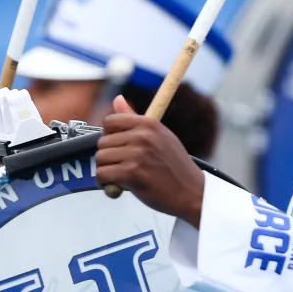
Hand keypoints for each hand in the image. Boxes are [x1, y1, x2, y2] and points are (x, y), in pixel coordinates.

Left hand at [96, 96, 203, 226]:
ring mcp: (138, 154)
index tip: (118, 148)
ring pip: (101, 158)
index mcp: (148, 124)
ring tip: (121, 177)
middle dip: (108, 157)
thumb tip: (117, 98)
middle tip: (122, 167)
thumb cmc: (175, 166)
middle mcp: (143, 136)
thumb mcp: (160, 136)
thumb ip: (135, 119)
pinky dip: (105, 183)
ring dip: (106, 170)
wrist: (192, 193)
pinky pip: (103, 175)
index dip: (109, 137)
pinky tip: (117, 186)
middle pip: (102, 142)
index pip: (110, 121)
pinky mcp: (132, 174)